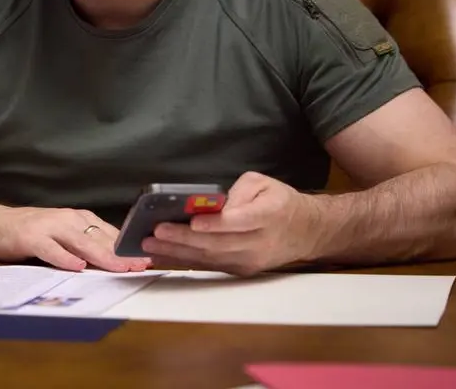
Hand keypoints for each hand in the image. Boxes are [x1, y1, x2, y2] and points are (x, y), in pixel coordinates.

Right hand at [0, 206, 152, 272]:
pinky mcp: (31, 237)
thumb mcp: (62, 235)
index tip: (146, 259)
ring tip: (119, 267)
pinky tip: (77, 267)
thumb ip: (85, 244)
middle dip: (122, 253)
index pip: (109, 234)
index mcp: (78, 219)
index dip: (128, 247)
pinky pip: (51, 249)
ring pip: (81, 243)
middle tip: (140, 265)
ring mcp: (49, 227)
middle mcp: (67, 219)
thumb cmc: (31, 232)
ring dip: (102, 256)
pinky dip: (65, 258)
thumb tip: (113, 260)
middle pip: (100, 238)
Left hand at [142, 172, 320, 276]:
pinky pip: (209, 266)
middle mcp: (259, 243)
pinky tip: (163, 255)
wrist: (305, 232)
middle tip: (156, 232)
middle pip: (218, 244)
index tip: (193, 220)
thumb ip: (240, 191)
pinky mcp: (241, 271)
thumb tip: (214, 204)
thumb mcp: (264, 183)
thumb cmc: (279, 202)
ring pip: (210, 259)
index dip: (215, 223)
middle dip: (184, 239)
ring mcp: (250, 261)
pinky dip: (184, 261)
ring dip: (177, 253)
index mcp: (268, 215)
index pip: (239, 222)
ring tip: (150, 245)